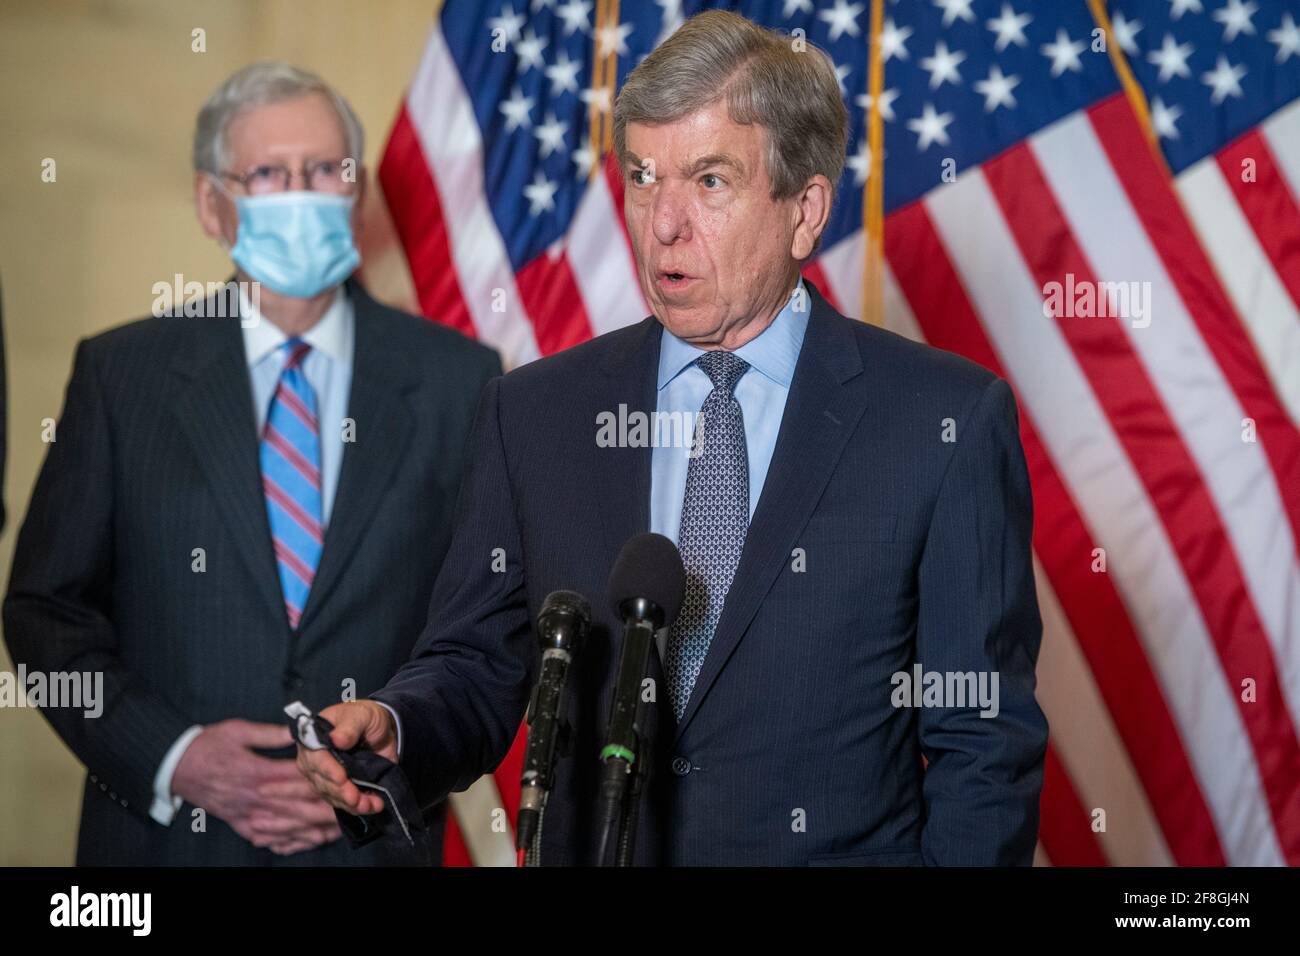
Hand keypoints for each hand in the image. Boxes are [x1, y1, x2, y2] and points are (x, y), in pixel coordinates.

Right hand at [172, 718, 341, 854]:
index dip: (324, 782)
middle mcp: (255, 798)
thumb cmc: (208, 746)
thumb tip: (297, 730)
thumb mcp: (238, 730)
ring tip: (339, 829)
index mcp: (258, 772)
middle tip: (352, 811)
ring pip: (288, 827)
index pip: (298, 780)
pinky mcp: (241, 825)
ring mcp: (248, 815)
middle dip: (328, 811)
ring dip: (315, 830)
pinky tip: (308, 842)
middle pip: (299, 808)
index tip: (345, 783)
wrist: (177, 768)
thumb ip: (270, 733)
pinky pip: (269, 839)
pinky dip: (290, 843)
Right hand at [296, 700, 396, 816]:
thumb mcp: (361, 715)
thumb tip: (337, 739)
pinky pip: (343, 801)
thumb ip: (350, 727)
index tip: (342, 778)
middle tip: (357, 799)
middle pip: (322, 781)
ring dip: (351, 804)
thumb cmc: (365, 717)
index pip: (316, 758)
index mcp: (314, 738)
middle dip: (341, 792)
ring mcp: (324, 776)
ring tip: (370, 805)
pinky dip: (357, 807)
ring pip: (332, 795)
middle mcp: (314, 760)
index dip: (328, 770)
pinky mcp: (338, 788)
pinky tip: (372, 806)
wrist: (379, 729)